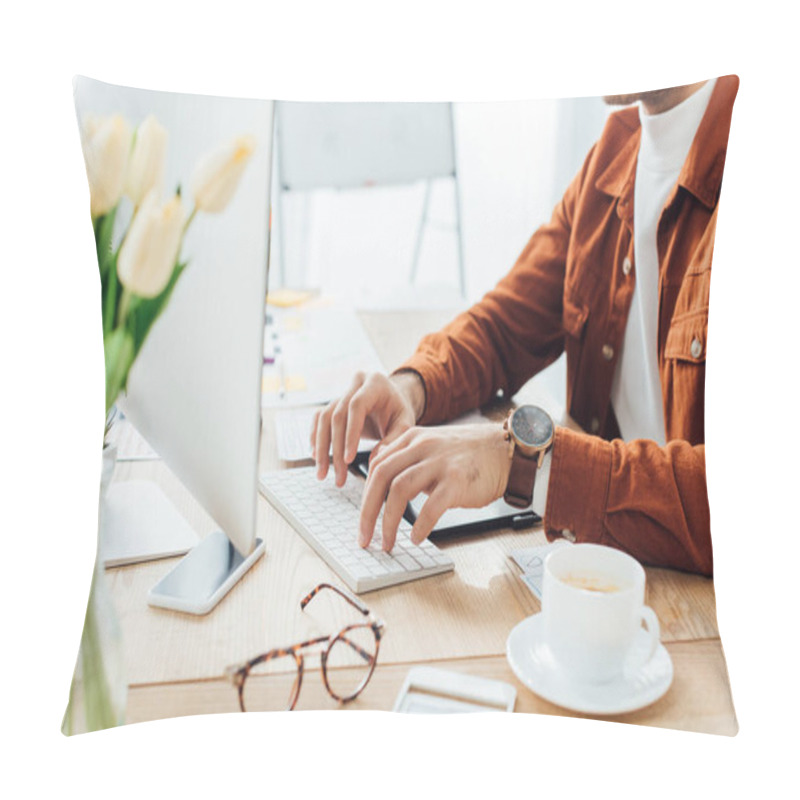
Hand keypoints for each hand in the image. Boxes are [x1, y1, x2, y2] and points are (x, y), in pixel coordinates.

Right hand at [310, 371, 421, 486]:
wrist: (393, 400)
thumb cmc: (400, 412)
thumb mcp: (406, 423)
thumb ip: (394, 440)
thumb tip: (375, 461)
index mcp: (375, 383)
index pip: (357, 406)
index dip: (350, 433)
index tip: (348, 459)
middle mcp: (355, 384)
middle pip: (337, 415)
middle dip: (335, 449)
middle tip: (339, 476)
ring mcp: (341, 392)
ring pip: (323, 419)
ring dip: (321, 448)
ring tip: (323, 474)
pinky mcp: (332, 403)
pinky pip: (319, 420)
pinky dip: (316, 439)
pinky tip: (317, 458)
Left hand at [358, 423, 511, 550]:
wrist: (505, 451)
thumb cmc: (468, 455)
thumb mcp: (432, 446)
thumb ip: (407, 460)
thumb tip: (381, 486)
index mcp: (412, 439)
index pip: (377, 466)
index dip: (365, 496)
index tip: (363, 519)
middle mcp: (421, 447)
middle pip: (381, 477)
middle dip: (367, 511)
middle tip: (364, 536)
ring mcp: (439, 462)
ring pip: (399, 490)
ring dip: (388, 521)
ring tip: (387, 542)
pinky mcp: (457, 480)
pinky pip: (431, 506)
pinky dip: (420, 525)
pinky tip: (416, 538)